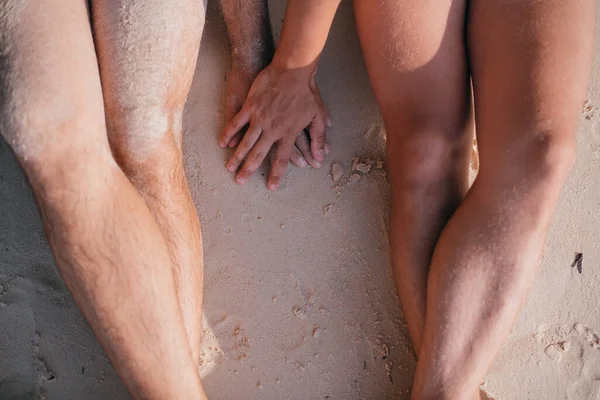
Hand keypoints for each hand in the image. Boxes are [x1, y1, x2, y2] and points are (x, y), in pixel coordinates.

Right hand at [219, 63, 330, 190]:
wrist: (293, 70)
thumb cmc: (307, 92)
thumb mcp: (318, 115)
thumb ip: (319, 138)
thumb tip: (322, 157)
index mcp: (288, 133)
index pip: (281, 158)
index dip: (276, 174)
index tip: (271, 187)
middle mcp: (272, 129)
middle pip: (259, 154)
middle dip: (249, 169)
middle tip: (240, 182)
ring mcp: (259, 118)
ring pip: (246, 142)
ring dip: (237, 156)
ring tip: (229, 168)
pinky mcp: (250, 106)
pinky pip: (237, 122)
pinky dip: (229, 133)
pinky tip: (223, 143)